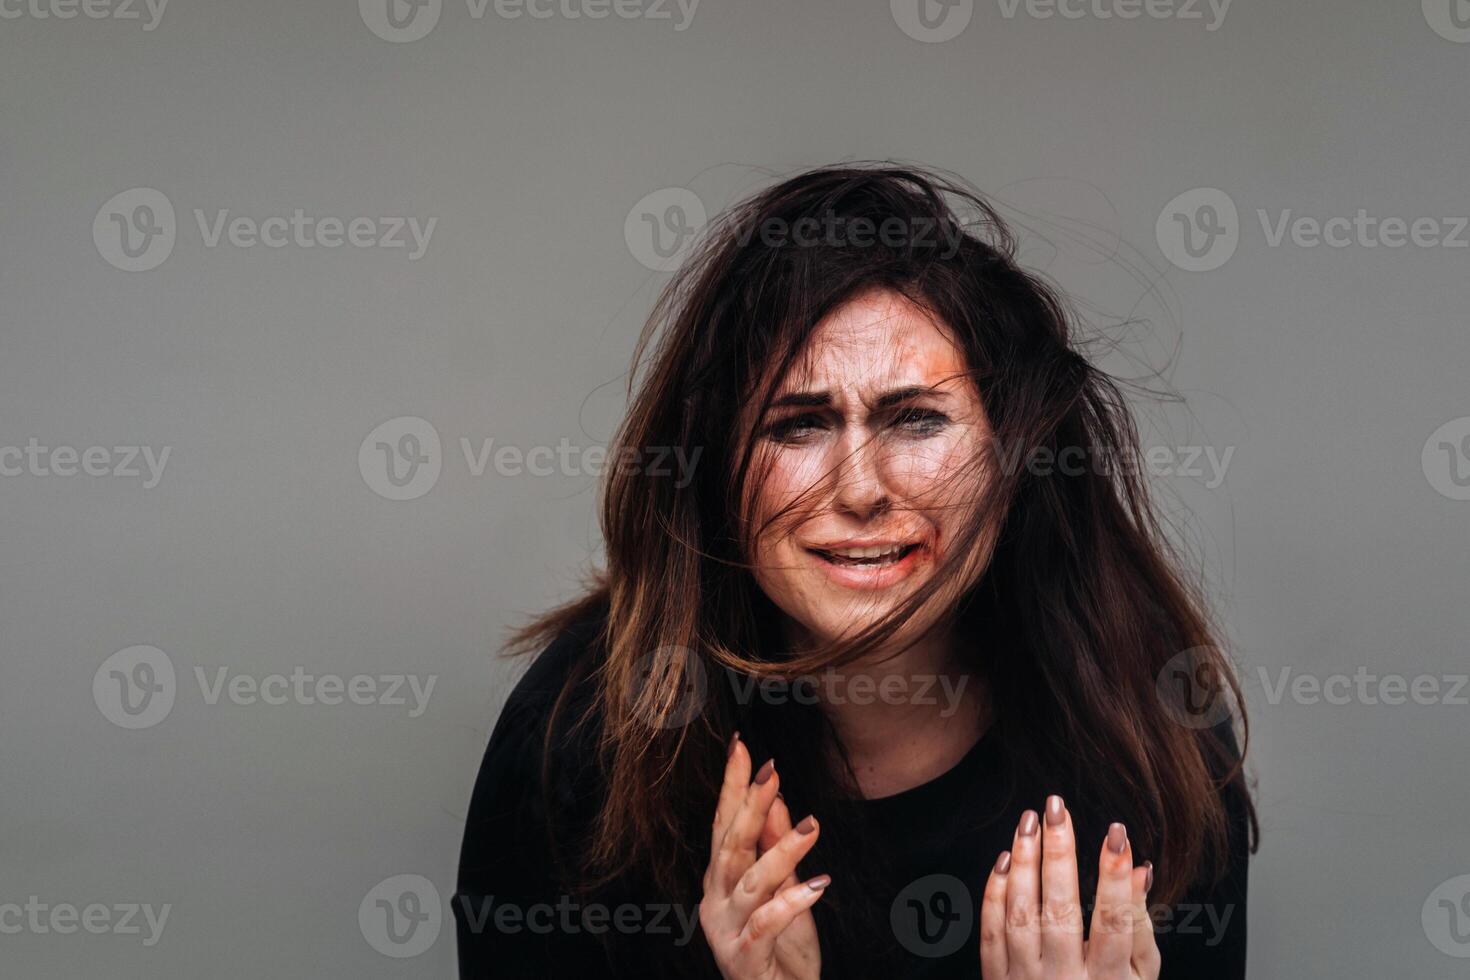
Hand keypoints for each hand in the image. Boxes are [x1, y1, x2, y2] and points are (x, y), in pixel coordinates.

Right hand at [699, 735, 828, 979]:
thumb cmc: (783, 953)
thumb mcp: (786, 891)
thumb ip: (776, 849)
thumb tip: (778, 801)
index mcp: (722, 882)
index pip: (724, 825)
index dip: (733, 786)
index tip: (742, 746)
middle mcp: (715, 901)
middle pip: (730, 845)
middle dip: (750, 805)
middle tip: (771, 770)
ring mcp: (726, 931)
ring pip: (750, 882)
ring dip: (781, 850)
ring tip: (812, 826)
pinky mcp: (744, 959)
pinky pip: (767, 924)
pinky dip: (792, 902)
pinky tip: (819, 885)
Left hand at [980, 796, 1159, 979]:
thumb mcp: (1141, 978)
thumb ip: (1141, 927)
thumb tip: (1141, 870)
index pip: (1114, 922)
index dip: (1116, 877)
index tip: (1116, 832)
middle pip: (1060, 911)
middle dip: (1059, 854)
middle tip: (1057, 807)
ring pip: (1021, 915)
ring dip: (1024, 863)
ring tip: (1029, 821)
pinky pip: (991, 932)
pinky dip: (995, 893)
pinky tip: (1005, 858)